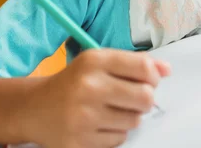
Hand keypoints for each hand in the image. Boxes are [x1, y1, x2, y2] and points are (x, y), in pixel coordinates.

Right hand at [22, 49, 170, 147]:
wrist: (34, 108)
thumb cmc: (73, 83)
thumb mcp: (98, 63)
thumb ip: (134, 63)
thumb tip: (167, 69)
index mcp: (94, 61)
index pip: (143, 68)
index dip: (153, 76)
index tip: (147, 80)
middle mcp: (88, 86)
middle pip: (145, 97)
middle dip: (144, 99)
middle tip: (131, 98)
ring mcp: (83, 116)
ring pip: (135, 120)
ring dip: (129, 117)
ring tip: (110, 110)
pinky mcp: (80, 141)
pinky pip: (119, 139)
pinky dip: (115, 132)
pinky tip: (99, 124)